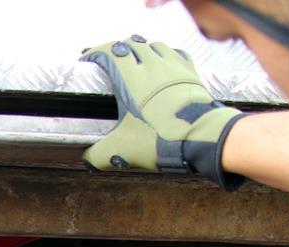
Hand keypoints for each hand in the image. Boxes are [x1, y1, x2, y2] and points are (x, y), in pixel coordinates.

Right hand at [81, 35, 244, 188]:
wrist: (201, 135)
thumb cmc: (160, 139)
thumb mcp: (122, 151)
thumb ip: (98, 155)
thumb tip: (87, 160)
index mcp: (132, 78)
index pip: (110, 52)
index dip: (97, 52)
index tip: (89, 59)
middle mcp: (153, 65)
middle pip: (133, 44)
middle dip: (119, 49)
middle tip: (110, 59)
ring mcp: (174, 66)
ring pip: (155, 45)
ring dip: (143, 49)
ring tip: (137, 59)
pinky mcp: (191, 73)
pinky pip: (177, 54)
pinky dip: (167, 54)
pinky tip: (165, 64)